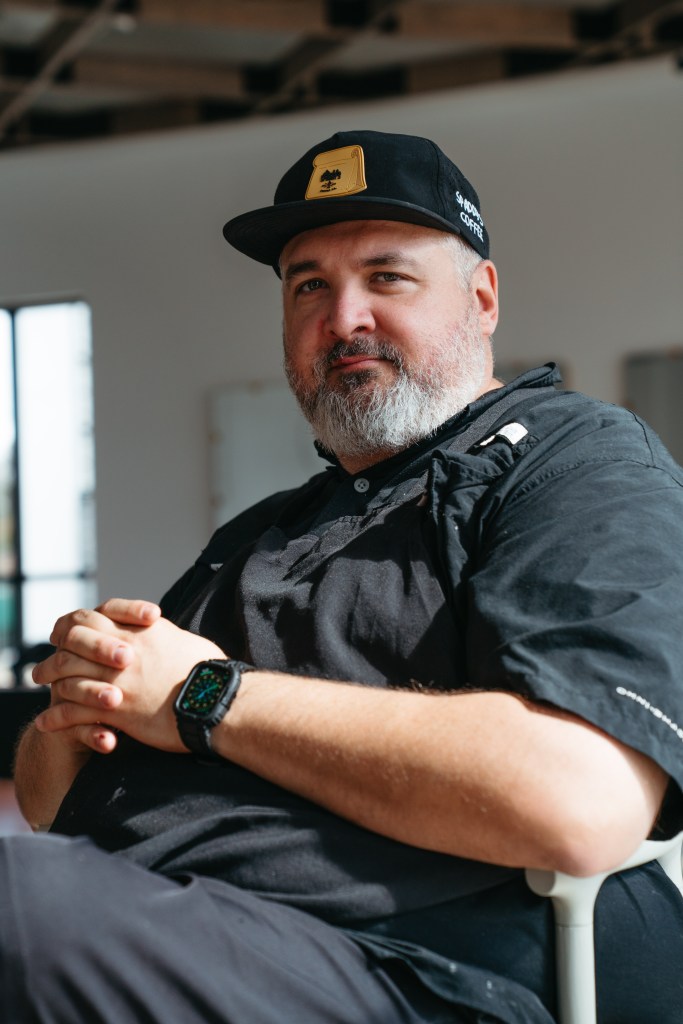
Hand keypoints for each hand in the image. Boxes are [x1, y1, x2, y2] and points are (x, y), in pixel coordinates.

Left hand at [33, 598, 225, 752]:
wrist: (218, 701)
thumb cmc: (213, 674)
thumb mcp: (189, 643)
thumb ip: (168, 637)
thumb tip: (166, 636)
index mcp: (142, 629)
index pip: (95, 616)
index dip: (76, 625)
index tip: (69, 634)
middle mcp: (125, 649)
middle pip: (73, 641)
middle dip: (56, 651)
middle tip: (47, 664)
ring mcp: (118, 679)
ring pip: (67, 673)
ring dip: (50, 680)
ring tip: (43, 687)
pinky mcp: (117, 709)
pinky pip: (73, 711)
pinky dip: (55, 718)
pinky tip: (46, 723)